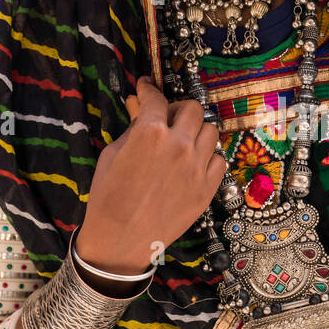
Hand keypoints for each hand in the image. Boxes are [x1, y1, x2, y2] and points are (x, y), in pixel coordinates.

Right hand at [76, 77, 225, 274]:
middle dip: (178, 110)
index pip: (157, 99)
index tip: (147, 88)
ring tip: (182, 142)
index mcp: (150, 133)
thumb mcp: (112, 155)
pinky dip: (208, 157)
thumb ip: (132, 127)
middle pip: (193, 109)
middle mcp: (179, 145)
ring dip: (196, 131)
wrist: (120, 240)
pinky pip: (219, 159)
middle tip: (168, 119)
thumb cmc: (108, 197)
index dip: (149, 89)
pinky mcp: (207, 188)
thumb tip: (139, 106)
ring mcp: (197, 167)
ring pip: (211, 131)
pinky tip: (193, 164)